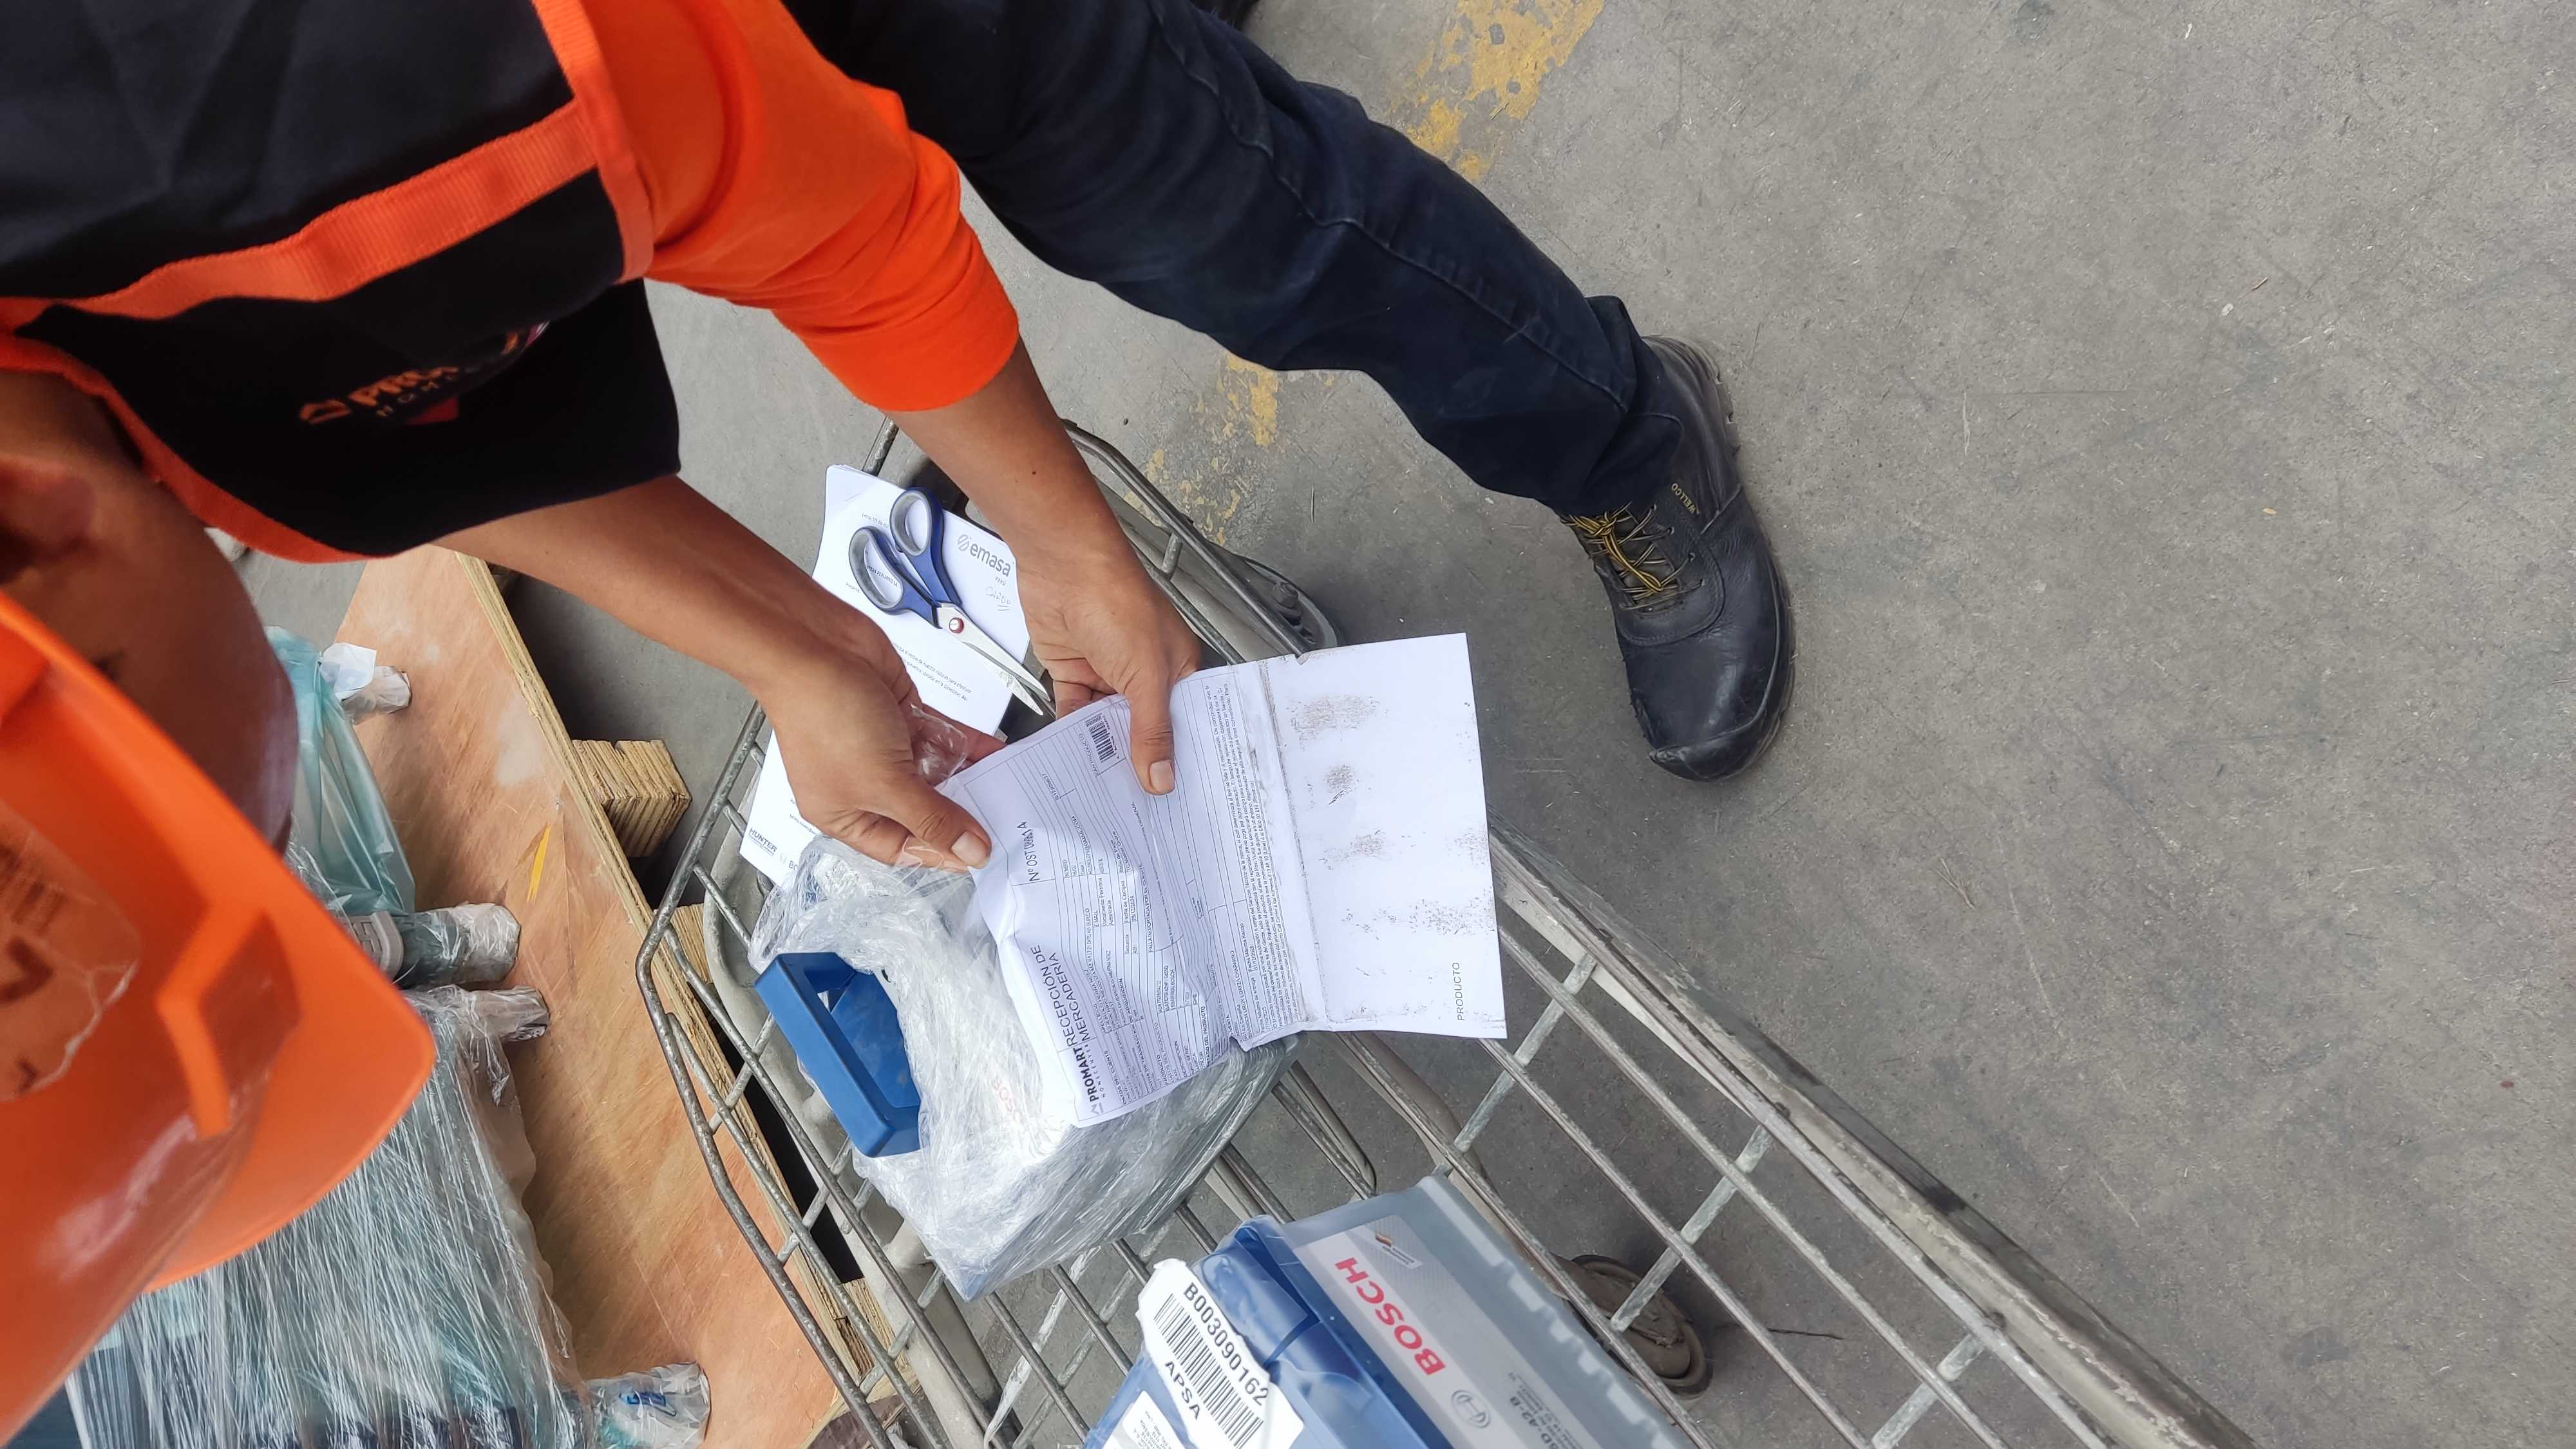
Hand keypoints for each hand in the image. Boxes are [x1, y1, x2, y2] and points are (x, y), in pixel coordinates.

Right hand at [755, 617, 1002, 869]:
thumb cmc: (824, 714)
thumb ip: (933, 818)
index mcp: (844, 813)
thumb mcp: (885, 782)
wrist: (814, 644)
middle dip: (961, 816)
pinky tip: (998, 755)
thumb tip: (970, 853)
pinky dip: (969, 746)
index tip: (981, 855)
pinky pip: (943, 738)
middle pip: (923, 811)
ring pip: (937, 773)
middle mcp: (864, 783)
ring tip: (1011, 791)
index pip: (901, 847)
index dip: (941, 853)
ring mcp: (885, 746)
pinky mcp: (903, 714)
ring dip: (970, 779)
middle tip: (1006, 823)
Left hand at [1015, 529, 1199, 793]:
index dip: (1181, 757)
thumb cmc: (1117, 600)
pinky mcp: (1074, 671)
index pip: (1184, 722)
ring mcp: (1107, 672)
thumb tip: (1161, 777)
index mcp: (1177, 667)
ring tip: (1104, 796)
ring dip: (1103, 752)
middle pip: (1143, 728)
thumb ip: (1151, 729)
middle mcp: (1144, 672)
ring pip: (1107, 725)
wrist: (1063, 566)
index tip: (1178, 797)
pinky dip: (1071, 736)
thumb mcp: (1145, 674)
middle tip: (1140, 811)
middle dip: (1139, 762)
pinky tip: (1072, 764)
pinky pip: (1074, 713)